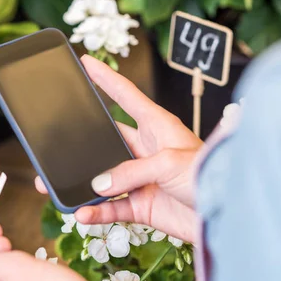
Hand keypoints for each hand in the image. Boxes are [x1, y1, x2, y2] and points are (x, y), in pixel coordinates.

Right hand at [36, 55, 201, 242]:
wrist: (224, 216)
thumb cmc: (210, 177)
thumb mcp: (169, 162)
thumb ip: (129, 171)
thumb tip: (99, 183)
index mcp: (158, 126)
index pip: (126, 96)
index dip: (106, 79)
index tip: (87, 64)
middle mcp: (147, 150)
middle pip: (107, 141)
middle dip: (82, 144)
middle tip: (57, 144)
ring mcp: (142, 179)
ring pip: (103, 179)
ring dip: (83, 184)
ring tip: (56, 187)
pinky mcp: (142, 205)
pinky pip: (111, 208)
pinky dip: (95, 211)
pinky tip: (82, 213)